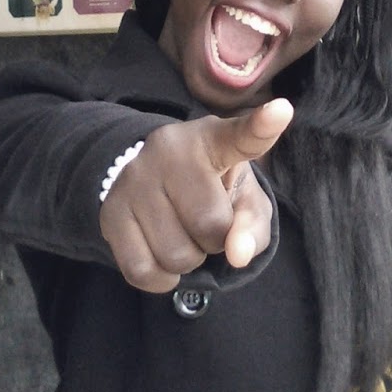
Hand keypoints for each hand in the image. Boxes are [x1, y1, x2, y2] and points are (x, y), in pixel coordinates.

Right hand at [99, 99, 292, 291]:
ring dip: (189, 260)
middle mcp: (169, 150)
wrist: (150, 181)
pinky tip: (163, 258)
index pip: (241, 136)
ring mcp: (134, 179)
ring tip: (183, 235)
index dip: (262, 126)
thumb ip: (254, 226)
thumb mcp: (243, 200)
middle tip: (206, 224)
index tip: (281, 111)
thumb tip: (237, 256)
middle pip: (210, 225)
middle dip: (216, 240)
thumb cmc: (211, 189)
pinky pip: (143, 270)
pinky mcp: (110, 212)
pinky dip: (162, 279)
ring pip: (176, 254)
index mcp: (213, 139)